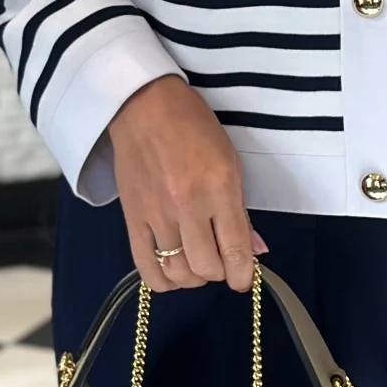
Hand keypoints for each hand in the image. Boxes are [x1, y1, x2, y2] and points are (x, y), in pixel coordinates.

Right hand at [108, 75, 265, 294]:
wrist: (144, 106)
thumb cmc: (193, 125)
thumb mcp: (229, 159)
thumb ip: (240, 209)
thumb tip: (255, 250)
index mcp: (218, 186)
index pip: (235, 249)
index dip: (243, 275)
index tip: (244, 280)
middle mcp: (188, 204)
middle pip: (206, 267)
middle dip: (219, 273)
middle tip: (221, 260)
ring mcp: (156, 213)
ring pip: (178, 272)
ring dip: (193, 277)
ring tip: (198, 264)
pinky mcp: (132, 218)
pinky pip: (146, 267)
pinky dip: (163, 281)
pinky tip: (173, 274)